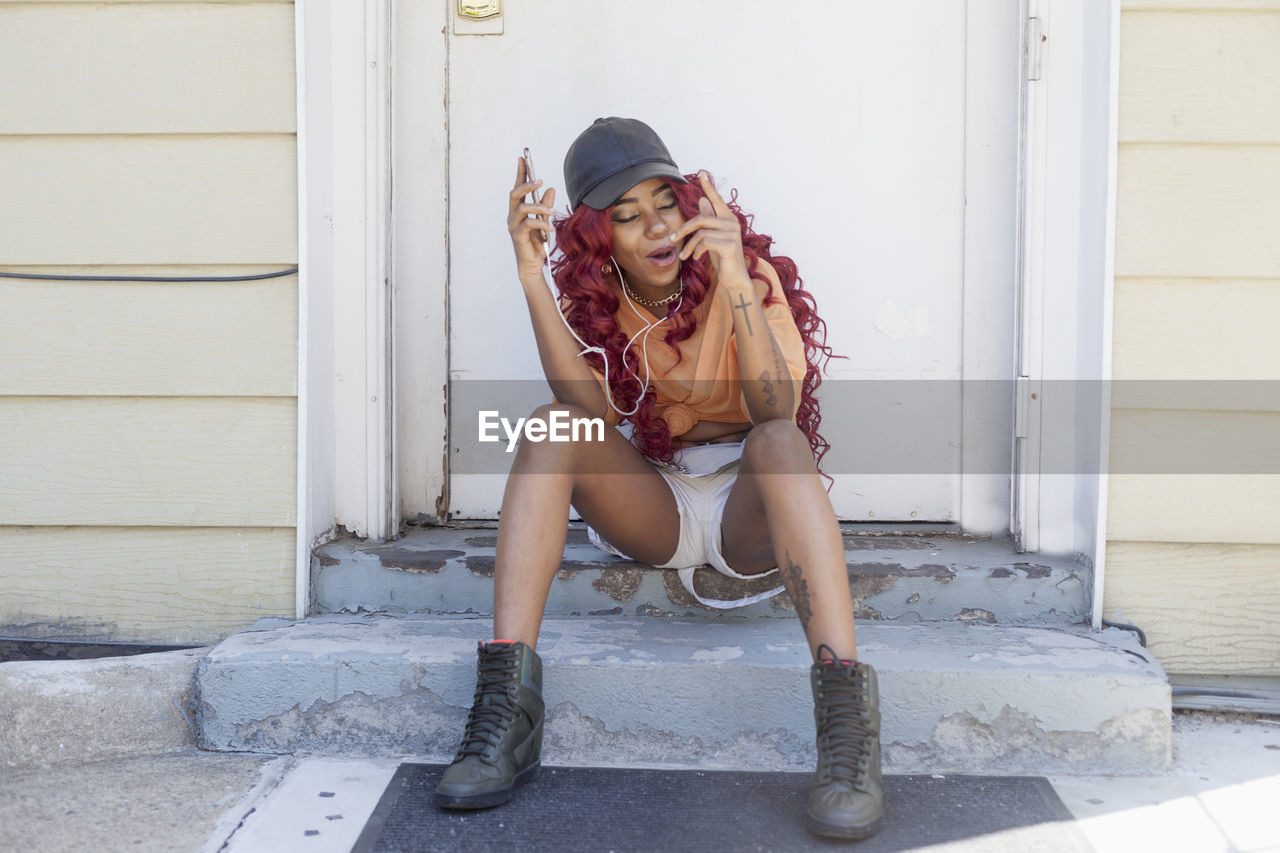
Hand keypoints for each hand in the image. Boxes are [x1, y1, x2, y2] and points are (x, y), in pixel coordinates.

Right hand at [507, 156, 556, 281]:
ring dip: (540, 207)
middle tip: (540, 180)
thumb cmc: (538, 243)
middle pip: (515, 194)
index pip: (518, 188)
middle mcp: (513, 216)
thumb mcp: (546, 221)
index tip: (523, 158)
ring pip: (523, 207)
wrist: (533, 265)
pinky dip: (542, 223)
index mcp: (518, 210)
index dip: (520, 173)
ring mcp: (513, 225)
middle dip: (526, 184)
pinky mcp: (517, 236)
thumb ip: (546, 206)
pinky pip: (529, 223)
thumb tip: (550, 188)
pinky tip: (551, 226)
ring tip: (553, 211)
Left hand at [671, 173, 749, 288]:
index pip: (717, 200)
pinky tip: (697, 259)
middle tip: (672, 239)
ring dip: (688, 245)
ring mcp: (732, 234)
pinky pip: (705, 243)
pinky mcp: (729, 245)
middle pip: (700, 219)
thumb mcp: (712, 237)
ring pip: (700, 233)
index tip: (702, 174)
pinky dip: (696, 251)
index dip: (709, 188)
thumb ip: (708, 220)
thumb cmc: (723, 258)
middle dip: (683, 230)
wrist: (733, 279)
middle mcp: (732, 223)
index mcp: (728, 219)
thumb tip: (701, 200)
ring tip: (684, 256)